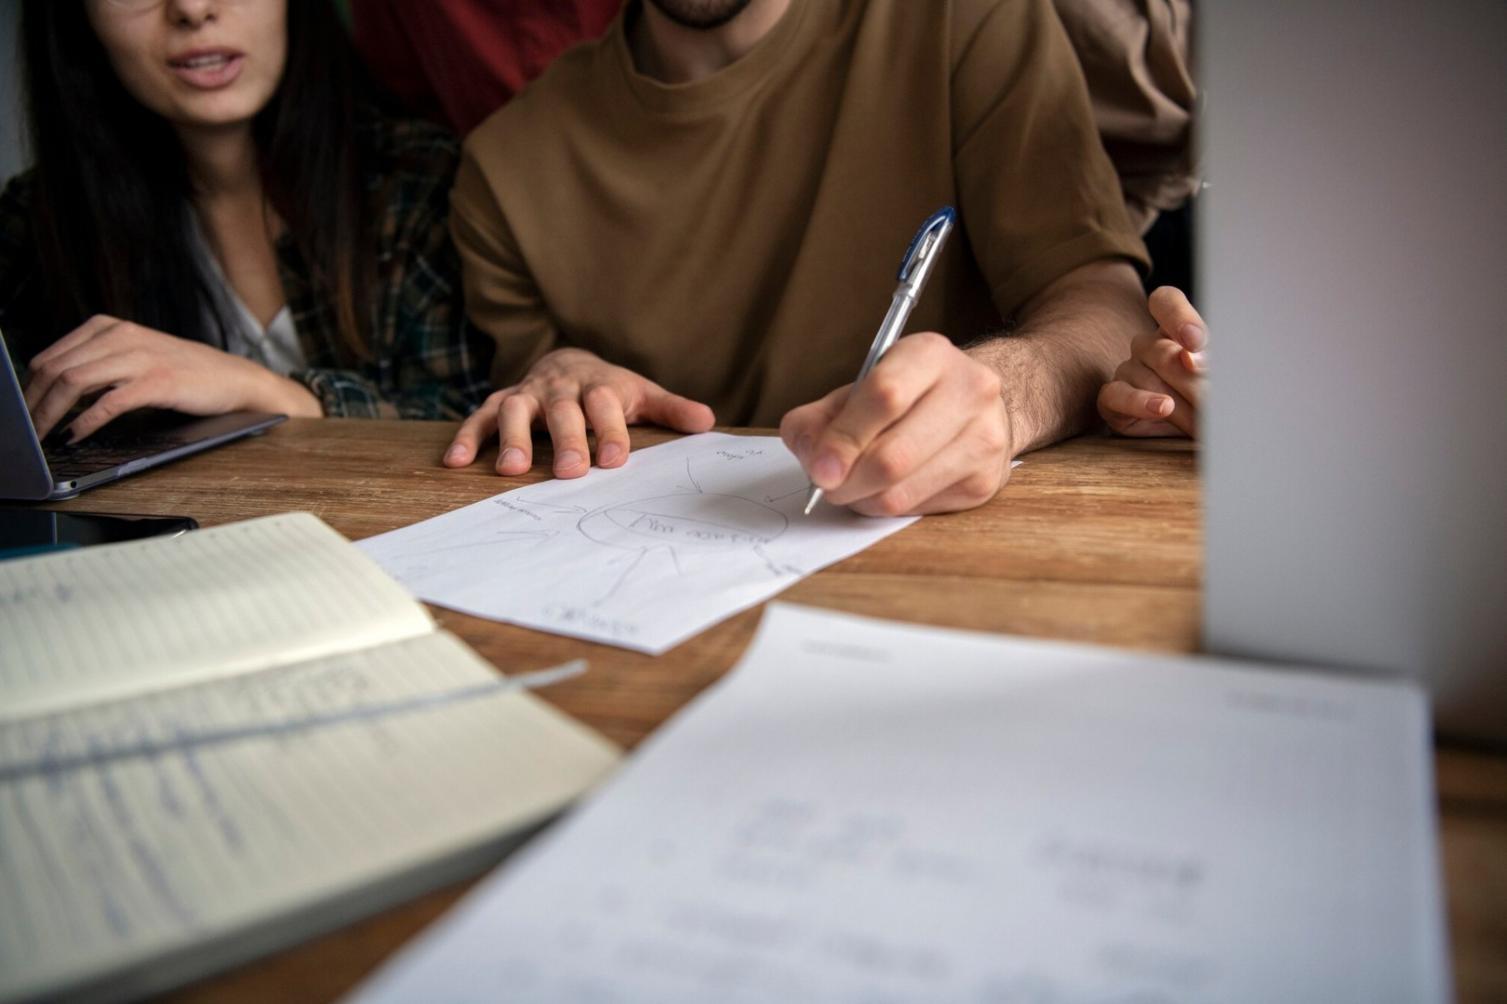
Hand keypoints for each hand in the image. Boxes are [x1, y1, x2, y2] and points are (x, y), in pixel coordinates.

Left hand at [25, 315, 319, 440]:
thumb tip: (52, 389)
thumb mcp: (135, 356)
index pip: (50, 355)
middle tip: (24, 430)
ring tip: (41, 435)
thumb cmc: (186, 373)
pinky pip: (108, 402)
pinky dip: (85, 422)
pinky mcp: (157, 381)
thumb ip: (98, 364)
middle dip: (32, 403)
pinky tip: (75, 435)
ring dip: (50, 414)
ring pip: (74, 382)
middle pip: (56, 368)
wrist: (235, 379)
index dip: (28, 388)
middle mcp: (121, 336)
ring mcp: (139, 357)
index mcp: (109, 327)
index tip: (20, 411)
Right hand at [444, 347, 715, 477]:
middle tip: (571, 472)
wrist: (569, 361)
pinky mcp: (500, 402)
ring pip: (515, 411)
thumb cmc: (609, 389)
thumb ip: (671, 410)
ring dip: (513, 438)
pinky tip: (456, 463)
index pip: (605, 406)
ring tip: (513, 470)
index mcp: (598, 386)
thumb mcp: (642, 394)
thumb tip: (708, 422)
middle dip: (567, 440)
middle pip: (562, 411)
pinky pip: (479, 417)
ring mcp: (527, 395)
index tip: (615, 460)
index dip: (610, 431)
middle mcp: (559, 389)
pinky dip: (467, 437)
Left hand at [779, 332, 1011, 516]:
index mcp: (930, 354)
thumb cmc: (909, 396)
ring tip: (853, 487)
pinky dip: (886, 507)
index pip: (884, 397)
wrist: (976, 406)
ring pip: (901, 493)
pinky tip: (885, 489)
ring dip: (862, 499)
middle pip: (892, 457)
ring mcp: (983, 438)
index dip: (844, 439)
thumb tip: (808, 454)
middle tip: (827, 486)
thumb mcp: (861, 388)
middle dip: (846, 482)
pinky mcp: (985, 480)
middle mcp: (968, 390)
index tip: (819, 469)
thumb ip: (821, 416)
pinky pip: (916, 510)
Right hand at [1097, 285, 1206, 437]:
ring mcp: (1127, 370)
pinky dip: (1139, 402)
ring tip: (1202, 424)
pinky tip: (1162, 408)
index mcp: (1176, 329)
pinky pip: (1115, 395)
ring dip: (1177, 403)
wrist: (1202, 435)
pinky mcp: (1111, 399)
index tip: (1196, 343)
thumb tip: (1191, 359)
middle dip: (1190, 380)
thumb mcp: (1224, 377)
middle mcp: (1148, 346)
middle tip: (1215, 404)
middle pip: (1160, 350)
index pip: (1166, 303)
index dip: (1178, 318)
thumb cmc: (1217, 400)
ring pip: (1144, 377)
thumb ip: (1211, 363)